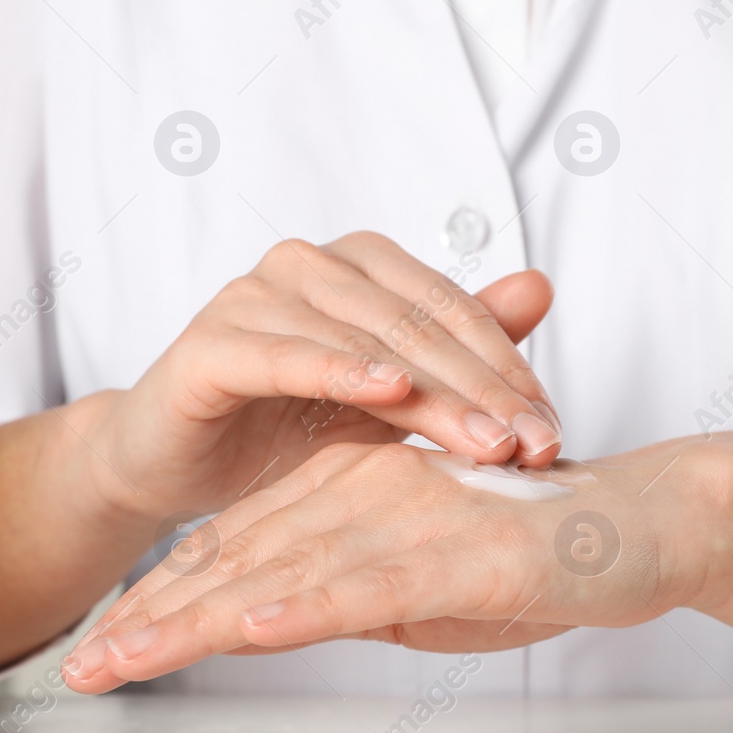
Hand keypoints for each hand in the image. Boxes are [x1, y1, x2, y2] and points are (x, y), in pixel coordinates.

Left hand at [61, 442, 698, 692]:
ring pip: (278, 570)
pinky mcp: (452, 544)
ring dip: (193, 619)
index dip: (163, 599)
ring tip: (122, 661)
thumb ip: (342, 594)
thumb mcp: (418, 585)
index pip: (236, 548)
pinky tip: (242, 627)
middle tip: (79, 668)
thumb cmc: (536, 554)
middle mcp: (358, 491)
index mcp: (345, 491)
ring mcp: (401, 515)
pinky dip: (300, 603)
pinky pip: (363, 578)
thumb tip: (268, 619)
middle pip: (235, 561)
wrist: (640, 523)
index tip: (104, 645)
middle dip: (149, 619)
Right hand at [97, 232, 562, 521]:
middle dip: (484, 387)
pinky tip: (389, 390)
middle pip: (416, 322)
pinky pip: (285, 353)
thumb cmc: (283, 429)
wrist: (178, 468)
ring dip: (432, 391)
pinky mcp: (210, 343)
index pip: (451, 307)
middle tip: (536, 442)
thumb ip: (456, 344)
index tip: (553, 426)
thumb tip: (541, 286)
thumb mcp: (387, 398)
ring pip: (365, 338)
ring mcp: (253, 295)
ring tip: (486, 440)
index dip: (507, 364)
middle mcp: (306, 264)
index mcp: (356, 265)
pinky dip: (339, 369)